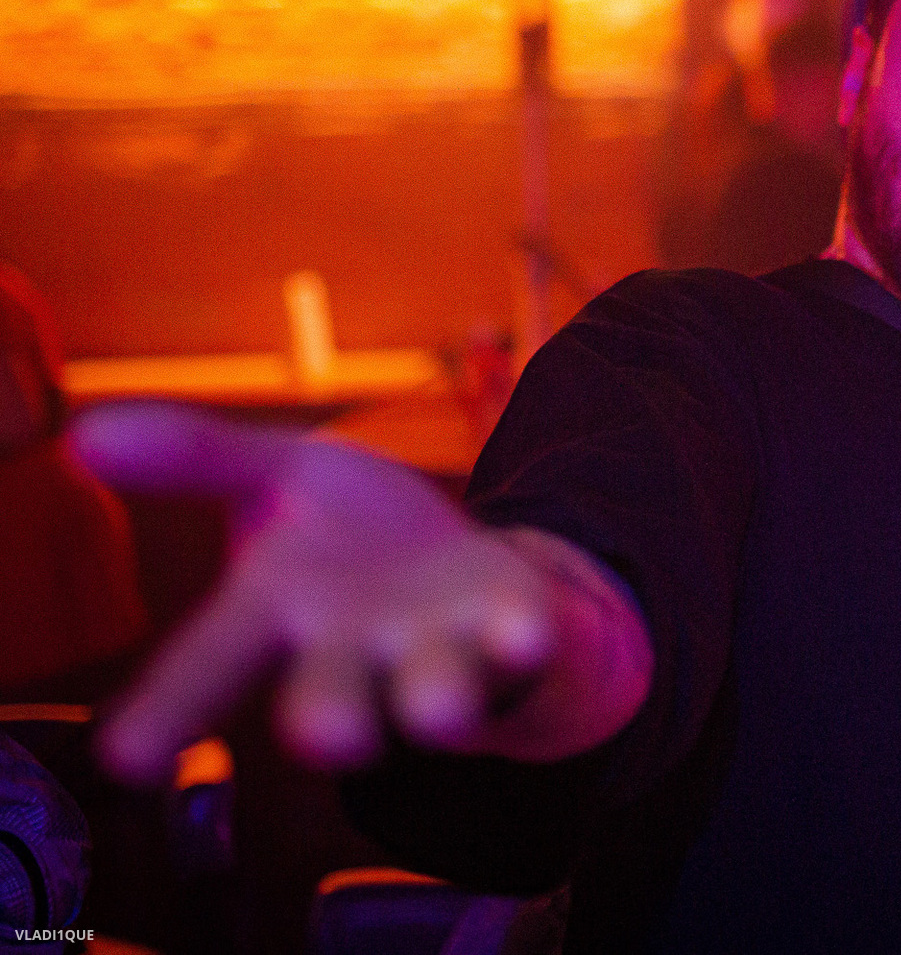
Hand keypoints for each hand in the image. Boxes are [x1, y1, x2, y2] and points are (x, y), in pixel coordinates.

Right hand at [73, 401, 566, 784]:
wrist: (457, 569)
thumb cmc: (348, 532)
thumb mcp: (277, 474)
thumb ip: (197, 458)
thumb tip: (82, 434)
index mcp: (284, 612)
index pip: (218, 659)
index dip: (172, 706)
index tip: (126, 757)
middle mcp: (359, 654)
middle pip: (334, 699)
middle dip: (329, 719)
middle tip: (324, 735)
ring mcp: (442, 651)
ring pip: (436, 693)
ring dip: (437, 699)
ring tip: (438, 708)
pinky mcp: (515, 633)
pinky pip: (522, 645)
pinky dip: (524, 640)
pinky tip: (527, 633)